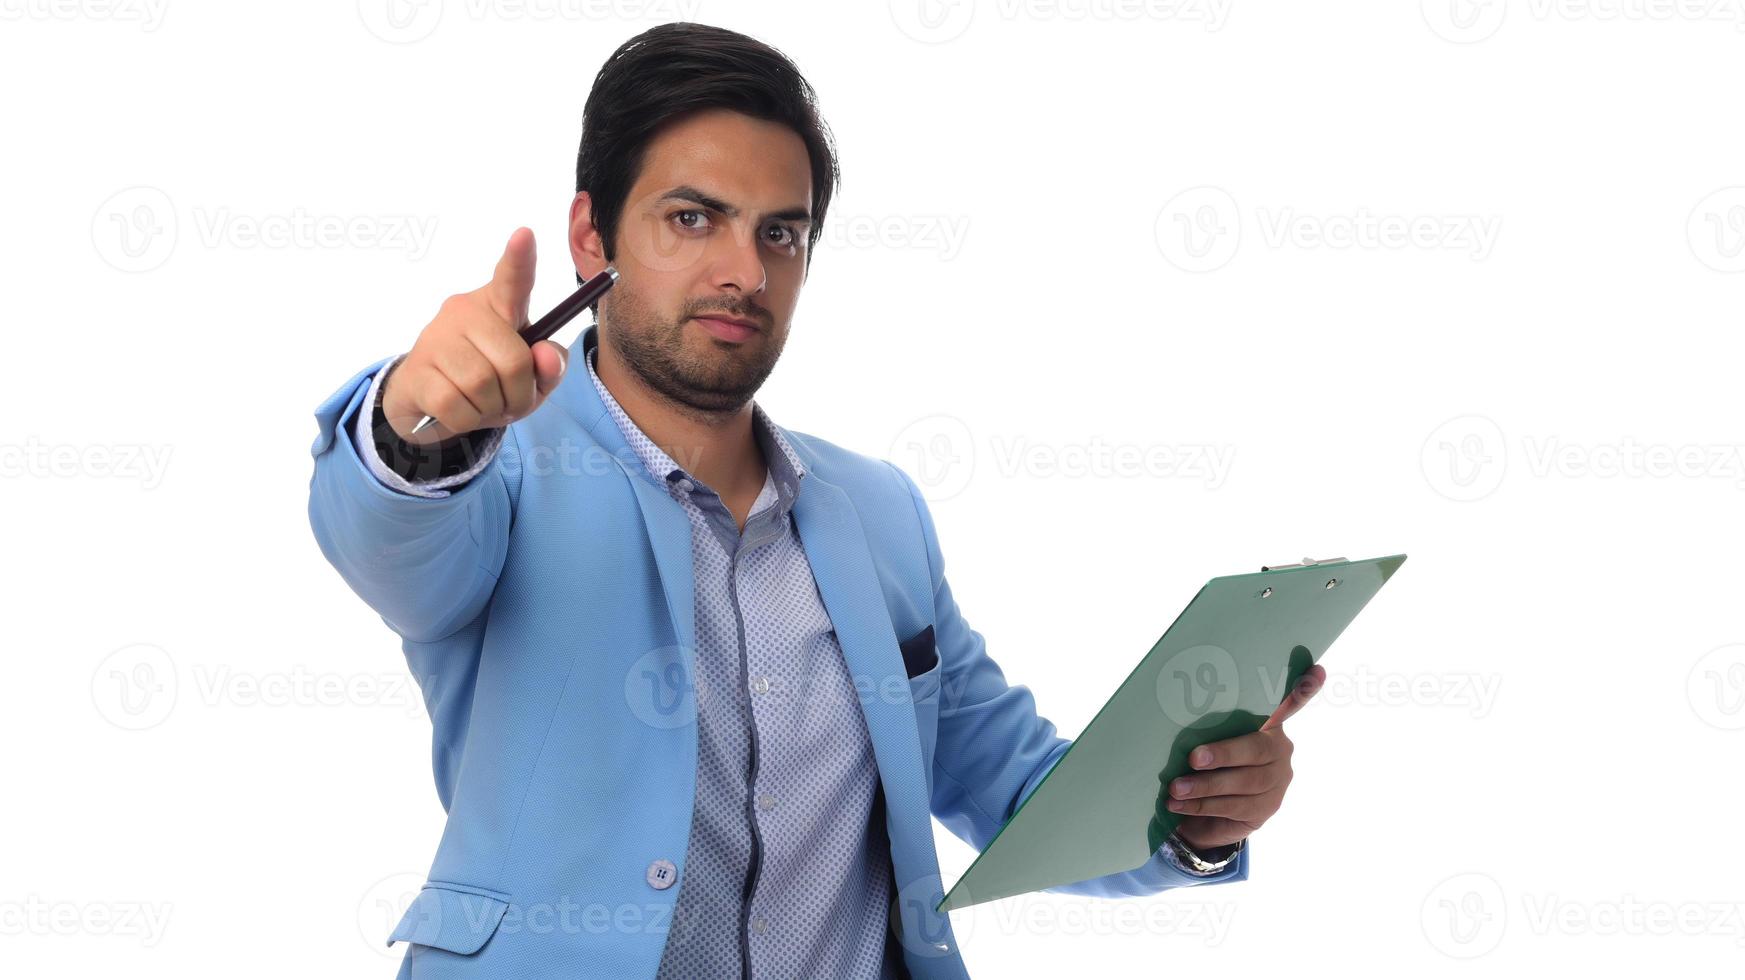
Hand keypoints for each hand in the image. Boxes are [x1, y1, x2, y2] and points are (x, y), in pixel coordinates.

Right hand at [381, 227, 568, 443]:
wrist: (428, 405)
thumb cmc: (488, 383)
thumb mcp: (530, 381)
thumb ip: (550, 367)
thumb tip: (546, 353)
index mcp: (498, 306)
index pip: (511, 280)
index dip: (519, 259)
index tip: (526, 234)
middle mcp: (464, 311)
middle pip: (513, 360)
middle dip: (519, 394)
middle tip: (507, 401)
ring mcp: (435, 337)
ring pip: (484, 385)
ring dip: (492, 409)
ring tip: (482, 406)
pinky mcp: (417, 370)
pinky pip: (457, 406)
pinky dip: (467, 421)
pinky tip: (458, 412)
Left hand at [1165, 664, 1325, 851]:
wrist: (1208, 816)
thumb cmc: (1204, 765)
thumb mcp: (1206, 741)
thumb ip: (1209, 727)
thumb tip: (1176, 707)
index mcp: (1269, 725)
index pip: (1292, 704)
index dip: (1305, 689)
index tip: (1317, 670)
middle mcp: (1281, 751)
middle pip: (1256, 750)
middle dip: (1223, 754)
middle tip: (1193, 758)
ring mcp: (1277, 782)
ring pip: (1243, 783)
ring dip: (1205, 786)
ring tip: (1175, 788)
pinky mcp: (1266, 809)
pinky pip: (1234, 807)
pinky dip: (1202, 805)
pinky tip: (1178, 804)